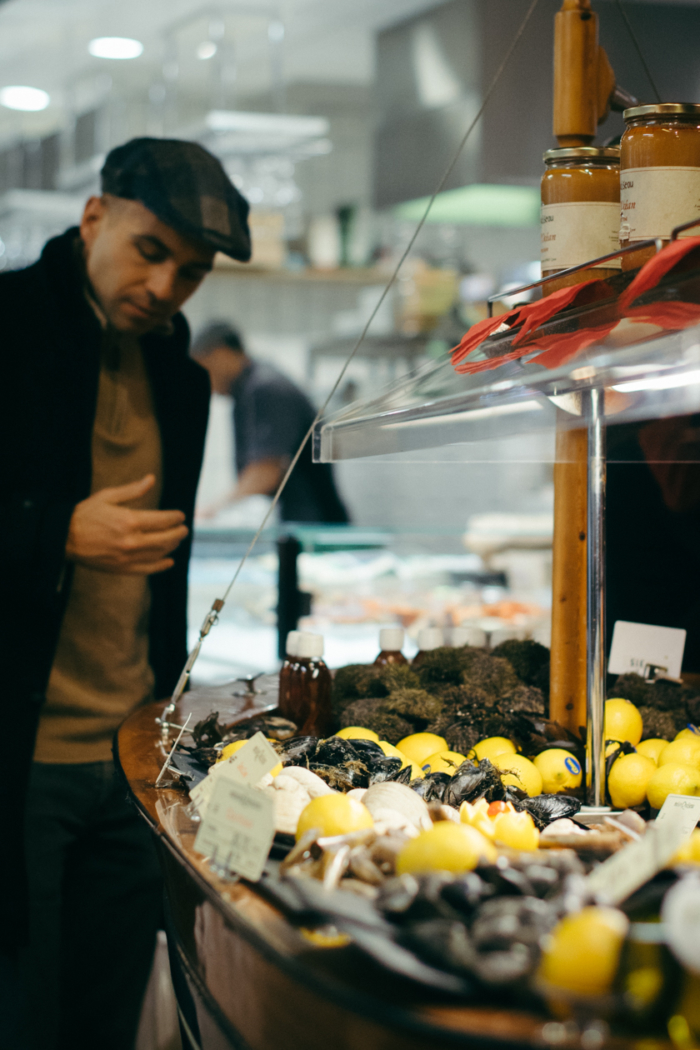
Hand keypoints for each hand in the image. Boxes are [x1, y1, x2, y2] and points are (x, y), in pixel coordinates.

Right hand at [65, 475, 188, 574]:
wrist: (63, 538)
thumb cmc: (85, 514)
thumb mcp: (107, 496)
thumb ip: (132, 490)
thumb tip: (151, 479)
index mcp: (129, 520)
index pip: (162, 520)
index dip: (175, 518)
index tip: (181, 516)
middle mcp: (131, 540)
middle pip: (165, 538)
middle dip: (178, 533)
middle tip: (184, 529)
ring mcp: (127, 557)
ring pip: (159, 553)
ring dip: (172, 547)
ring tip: (176, 541)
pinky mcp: (121, 568)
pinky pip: (147, 569)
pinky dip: (161, 566)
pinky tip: (169, 561)